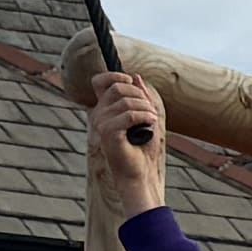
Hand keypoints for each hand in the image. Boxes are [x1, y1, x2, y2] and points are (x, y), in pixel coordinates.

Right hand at [86, 68, 169, 211]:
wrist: (140, 175)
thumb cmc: (142, 150)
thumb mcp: (146, 116)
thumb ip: (141, 97)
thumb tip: (136, 77)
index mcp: (104, 110)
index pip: (99, 81)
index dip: (115, 75)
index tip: (131, 81)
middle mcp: (98, 115)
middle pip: (117, 88)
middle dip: (140, 95)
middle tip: (151, 110)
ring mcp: (101, 125)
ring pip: (126, 101)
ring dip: (146, 108)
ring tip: (153, 120)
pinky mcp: (108, 134)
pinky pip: (129, 115)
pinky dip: (144, 117)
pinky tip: (150, 124)